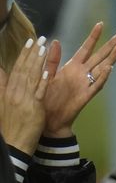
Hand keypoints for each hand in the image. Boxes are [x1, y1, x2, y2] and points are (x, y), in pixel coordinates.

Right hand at [0, 38, 48, 153]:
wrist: (14, 144)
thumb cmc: (11, 123)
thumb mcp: (3, 102)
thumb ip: (3, 85)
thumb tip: (0, 69)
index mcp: (8, 91)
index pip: (16, 69)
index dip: (23, 54)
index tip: (29, 41)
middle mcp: (15, 93)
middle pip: (24, 69)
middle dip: (32, 53)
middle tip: (39, 38)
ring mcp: (24, 100)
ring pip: (31, 77)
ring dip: (37, 62)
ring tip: (44, 47)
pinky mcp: (33, 108)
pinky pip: (38, 92)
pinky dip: (41, 81)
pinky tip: (46, 71)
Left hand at [43, 22, 115, 137]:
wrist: (47, 120)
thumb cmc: (46, 98)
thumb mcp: (46, 76)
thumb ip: (52, 60)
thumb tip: (54, 41)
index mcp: (72, 66)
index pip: (86, 48)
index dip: (93, 36)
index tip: (100, 23)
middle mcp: (82, 73)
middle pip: (100, 55)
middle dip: (112, 43)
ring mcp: (86, 83)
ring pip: (102, 67)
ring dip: (112, 57)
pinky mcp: (86, 95)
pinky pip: (97, 84)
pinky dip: (103, 76)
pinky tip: (109, 67)